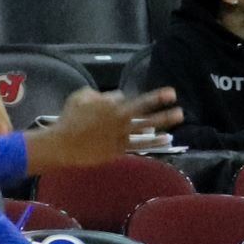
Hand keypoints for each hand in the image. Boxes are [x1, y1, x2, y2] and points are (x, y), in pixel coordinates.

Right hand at [28, 87, 182, 168]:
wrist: (63, 144)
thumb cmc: (69, 118)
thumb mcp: (79, 97)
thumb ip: (96, 94)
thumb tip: (111, 97)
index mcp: (109, 103)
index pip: (126, 97)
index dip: (129, 99)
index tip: (145, 98)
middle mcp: (119, 117)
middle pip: (143, 107)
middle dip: (159, 100)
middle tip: (174, 95)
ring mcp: (121, 134)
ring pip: (146, 125)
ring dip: (164, 119)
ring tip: (180, 115)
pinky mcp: (120, 148)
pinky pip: (140, 144)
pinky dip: (154, 141)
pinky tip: (167, 138)